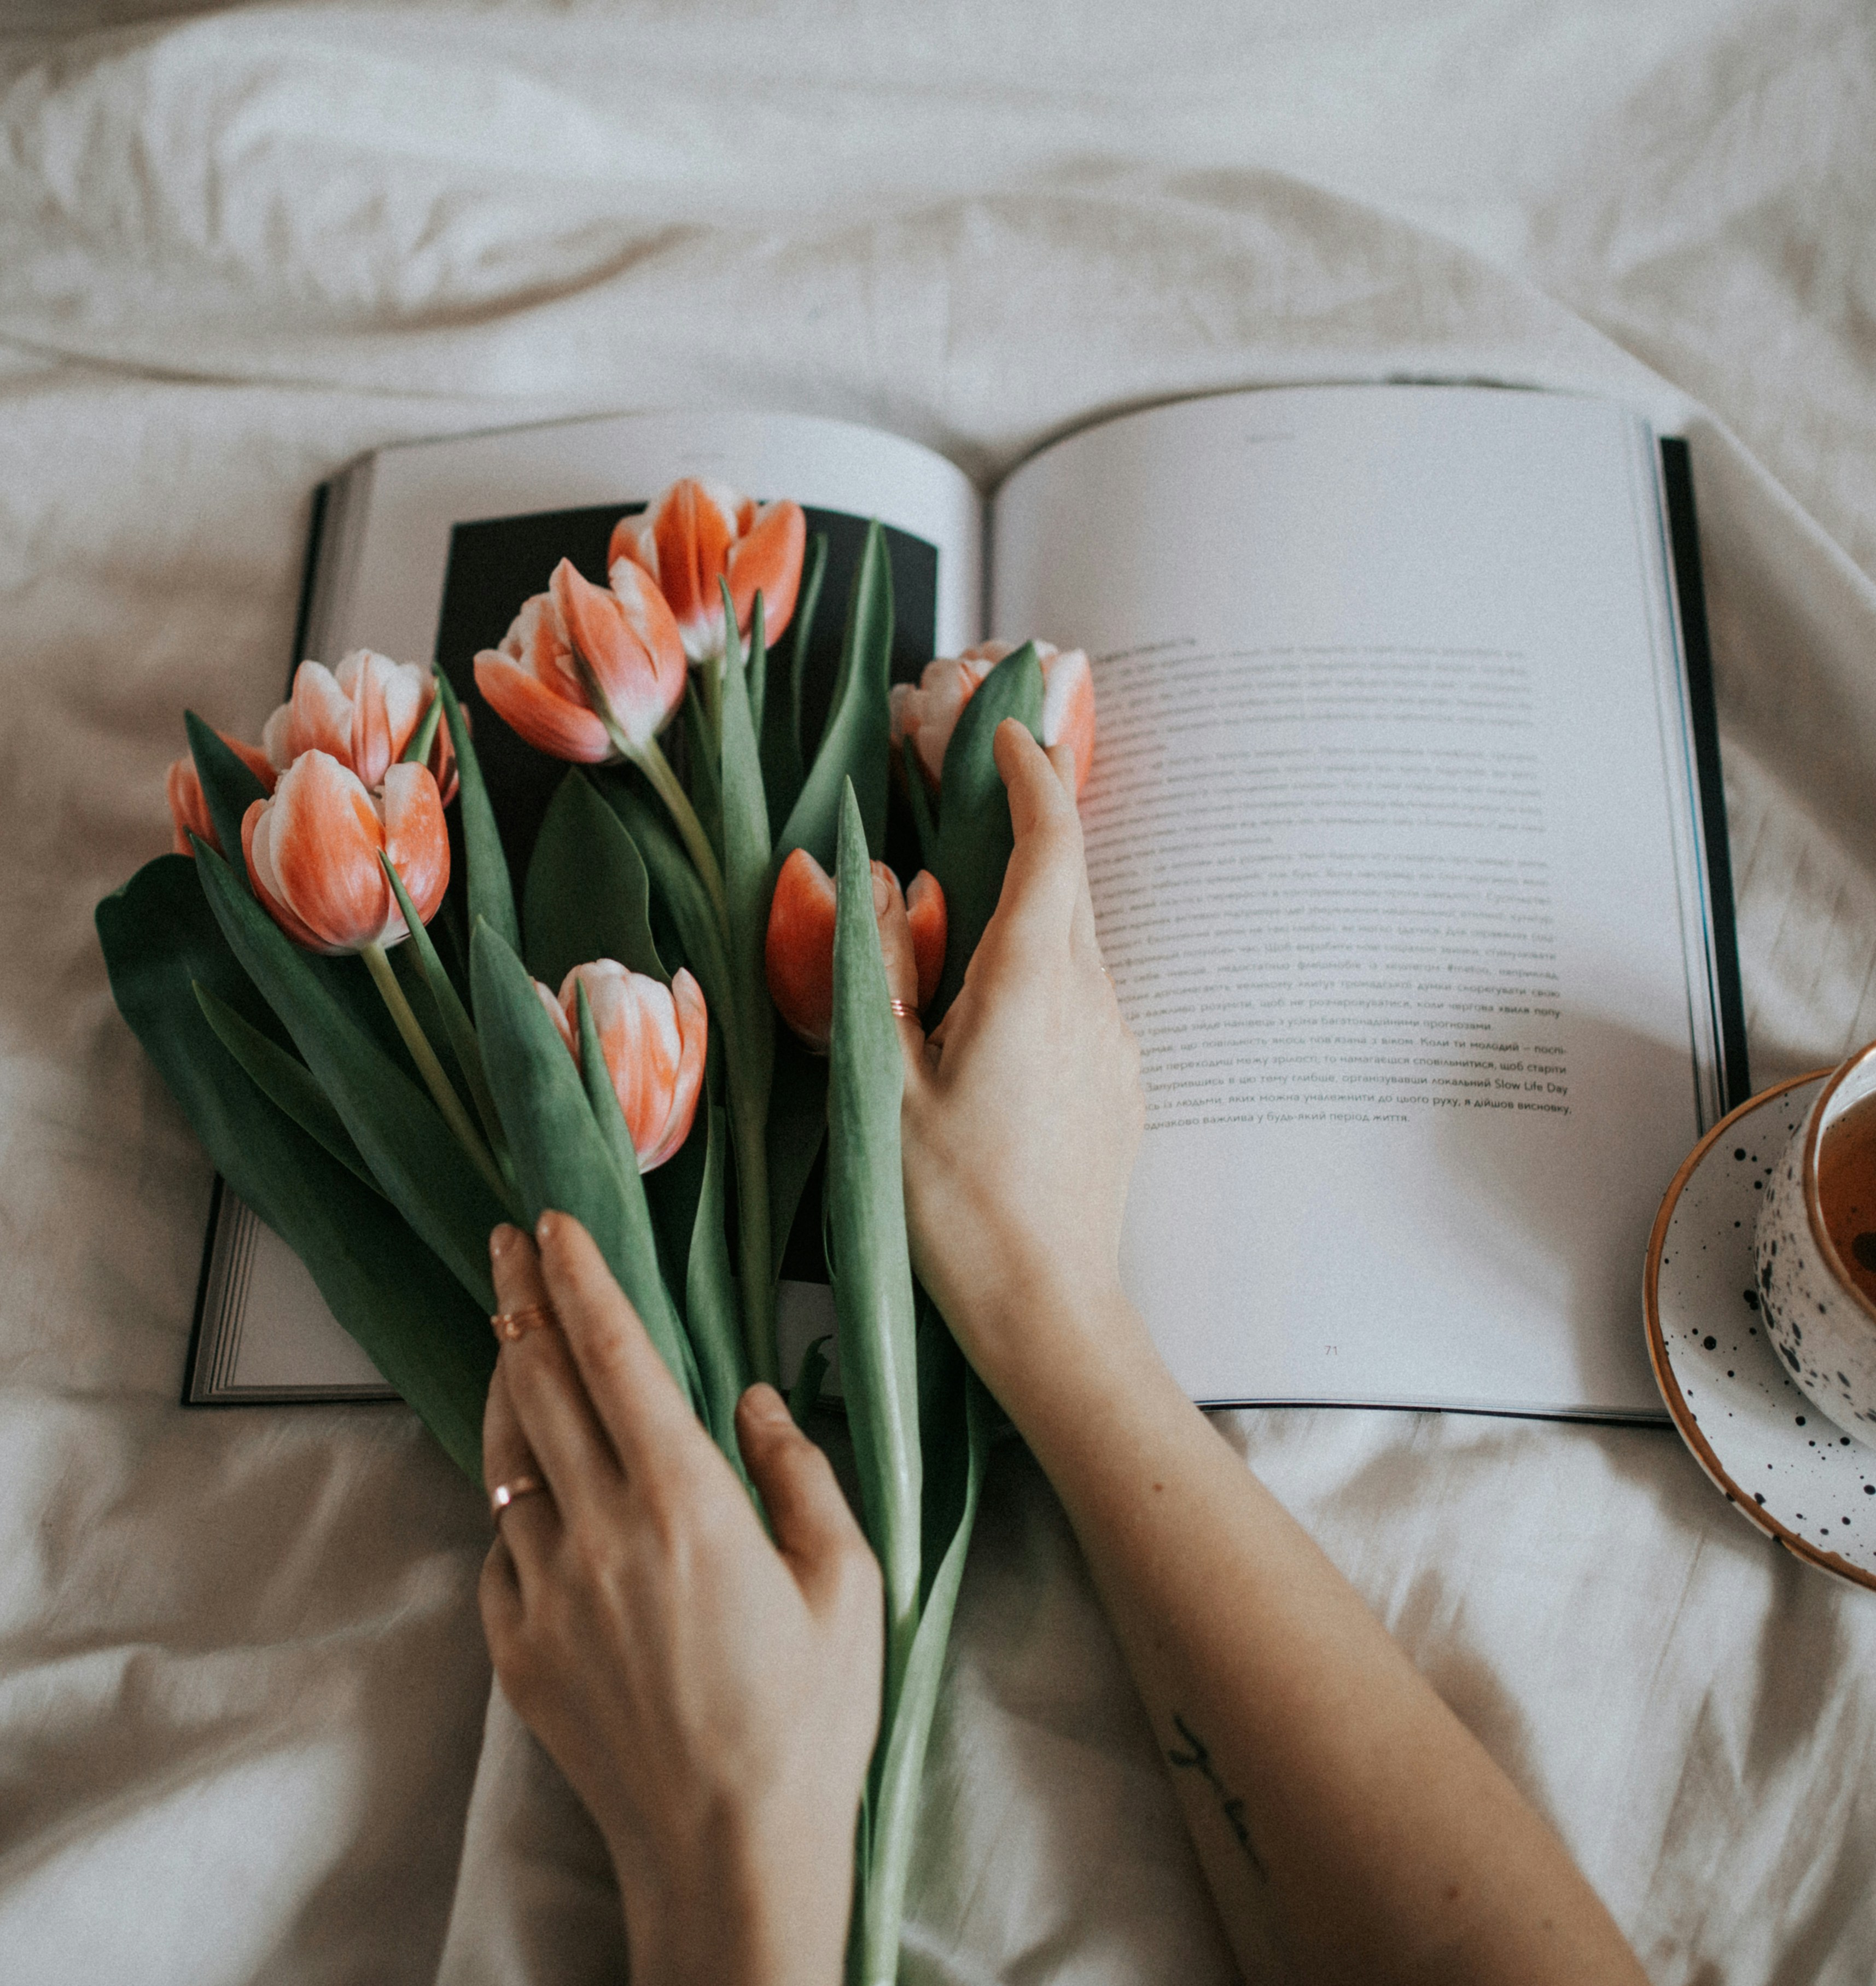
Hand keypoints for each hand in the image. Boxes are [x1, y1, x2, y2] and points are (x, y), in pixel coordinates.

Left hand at [478, 1213, 882, 1985]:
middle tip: (505, 1245)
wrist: (730, 1856)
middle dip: (519, 1300)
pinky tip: (528, 1485)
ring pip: (503, 1456)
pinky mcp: (518, 1647)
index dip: (578, 1279)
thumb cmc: (809, 1718)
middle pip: (539, 1385)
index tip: (552, 1224)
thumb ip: (800, 1472)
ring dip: (501, 1382)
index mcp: (687, 1501)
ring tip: (502, 1334)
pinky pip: (499, 1545)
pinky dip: (511, 1496)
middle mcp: (602, 1531)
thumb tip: (755, 1401)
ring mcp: (547, 1591)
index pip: (613, 1357)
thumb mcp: (848, 1580)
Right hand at [879, 720, 1150, 1412]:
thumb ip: (882, 973)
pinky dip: (1043, 968)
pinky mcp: (1121, 1083)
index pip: (1050, 845)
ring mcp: (1116, 1043)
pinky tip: (989, 1015)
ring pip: (1076, 941)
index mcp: (1029, 985)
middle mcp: (1089, 1000)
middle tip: (971, 795)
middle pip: (1069, 882)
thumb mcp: (886, 1086)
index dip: (1032, 777)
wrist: (1048, 1307)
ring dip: (1030, 906)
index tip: (1006, 734)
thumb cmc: (956, 1209)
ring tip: (961, 921)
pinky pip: (1083, 996)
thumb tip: (883, 885)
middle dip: (1030, 823)